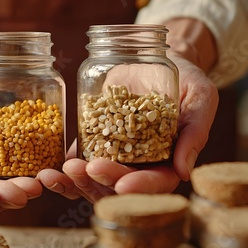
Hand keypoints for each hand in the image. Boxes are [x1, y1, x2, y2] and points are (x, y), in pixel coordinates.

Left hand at [36, 53, 218, 202]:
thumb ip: (195, 130)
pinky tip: (47, 170)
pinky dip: (64, 168)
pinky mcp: (93, 141)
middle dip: (103, 180)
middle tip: (88, 169)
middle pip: (120, 183)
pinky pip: (78, 159)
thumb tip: (183, 171)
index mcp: (167, 160)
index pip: (156, 182)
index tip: (123, 185)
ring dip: (78, 180)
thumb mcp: (199, 97)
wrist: (153, 61)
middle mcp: (139, 163)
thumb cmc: (185, 79)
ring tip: (65, 169)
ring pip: (95, 178)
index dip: (141, 186)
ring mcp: (113, 154)